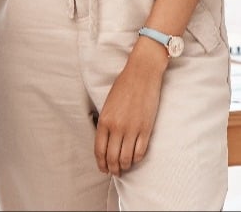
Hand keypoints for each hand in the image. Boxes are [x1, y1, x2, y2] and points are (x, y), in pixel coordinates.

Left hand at [93, 44, 166, 174]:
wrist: (142, 74)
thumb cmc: (123, 86)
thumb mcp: (108, 104)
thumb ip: (106, 122)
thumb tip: (106, 141)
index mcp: (105, 119)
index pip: (99, 149)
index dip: (100, 162)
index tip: (102, 168)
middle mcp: (117, 127)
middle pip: (112, 157)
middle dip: (112, 168)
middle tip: (113, 172)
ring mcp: (132, 129)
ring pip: (126, 158)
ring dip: (124, 166)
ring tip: (123, 168)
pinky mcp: (146, 130)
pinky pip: (140, 152)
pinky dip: (136, 159)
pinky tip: (134, 159)